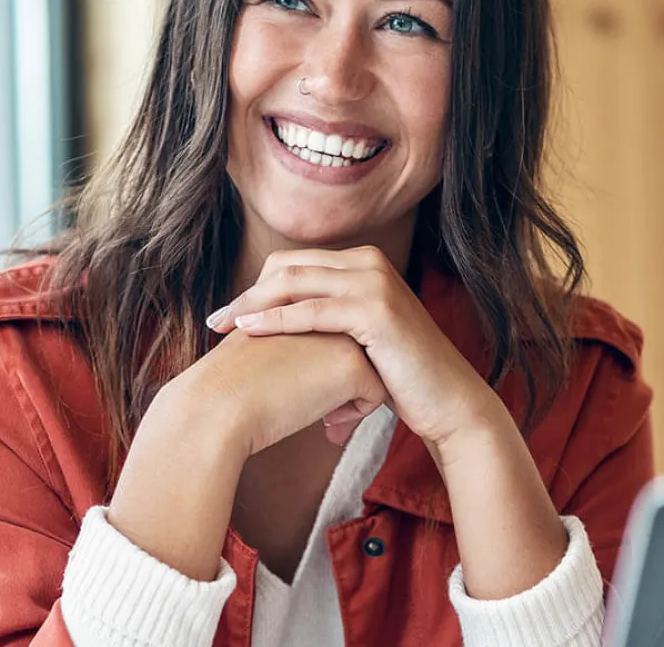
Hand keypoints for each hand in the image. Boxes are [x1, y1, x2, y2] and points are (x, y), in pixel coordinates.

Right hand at [108, 326, 386, 580]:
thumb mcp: (264, 348)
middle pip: (357, 346)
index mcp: (301, 300)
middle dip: (346, 380)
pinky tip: (327, 424)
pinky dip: (356, 413)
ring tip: (325, 418)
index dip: (325, 364)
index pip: (334, 332)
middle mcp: (325, 308)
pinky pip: (376, 394)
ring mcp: (342, 332)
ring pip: (373, 367)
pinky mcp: (352, 364)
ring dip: (352, 396)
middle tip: (322, 410)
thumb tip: (318, 366)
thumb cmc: (231, 385)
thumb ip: (294, 342)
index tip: (307, 390)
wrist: (217, 406)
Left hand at [206, 245, 497, 451]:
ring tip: (223, 326)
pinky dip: (276, 320)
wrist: (447, 401)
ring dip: (253, 303)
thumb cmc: (399, 375)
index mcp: (364, 262)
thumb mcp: (357, 336)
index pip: (295, 262)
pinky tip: (249, 330)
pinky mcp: (376, 311)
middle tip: (216, 320)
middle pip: (289, 267)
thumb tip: (276, 321)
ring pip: (295, 282)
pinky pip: (312, 311)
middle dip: (248, 292)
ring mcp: (374, 282)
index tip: (229, 313)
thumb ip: (326, 318)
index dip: (257, 285)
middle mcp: (369, 262)